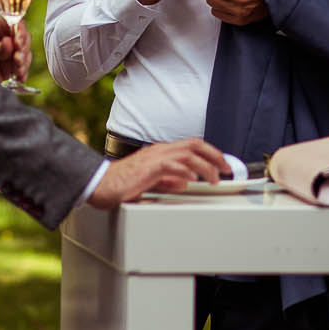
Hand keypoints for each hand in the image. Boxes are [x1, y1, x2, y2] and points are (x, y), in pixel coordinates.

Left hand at [0, 16, 28, 82]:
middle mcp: (9, 37)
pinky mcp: (12, 65)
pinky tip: (21, 77)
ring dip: (24, 62)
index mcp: (0, 27)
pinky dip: (23, 73)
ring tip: (18, 70)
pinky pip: (22, 67)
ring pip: (26, 54)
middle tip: (17, 58)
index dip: (20, 31)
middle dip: (23, 49)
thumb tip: (9, 42)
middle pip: (25, 39)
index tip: (17, 42)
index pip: (16, 24)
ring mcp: (12, 52)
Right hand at [90, 137, 227, 205]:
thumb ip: (168, 179)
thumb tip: (184, 181)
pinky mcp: (149, 168)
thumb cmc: (122, 183)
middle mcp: (160, 150)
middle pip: (195, 145)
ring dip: (205, 166)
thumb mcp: (151, 181)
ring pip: (188, 154)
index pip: (192, 145)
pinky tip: (194, 179)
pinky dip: (186, 171)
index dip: (211, 153)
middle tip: (227, 168)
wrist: (101, 184)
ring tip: (215, 178)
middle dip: (215, 155)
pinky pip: (172, 166)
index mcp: (161, 152)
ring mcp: (155, 157)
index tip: (223, 163)